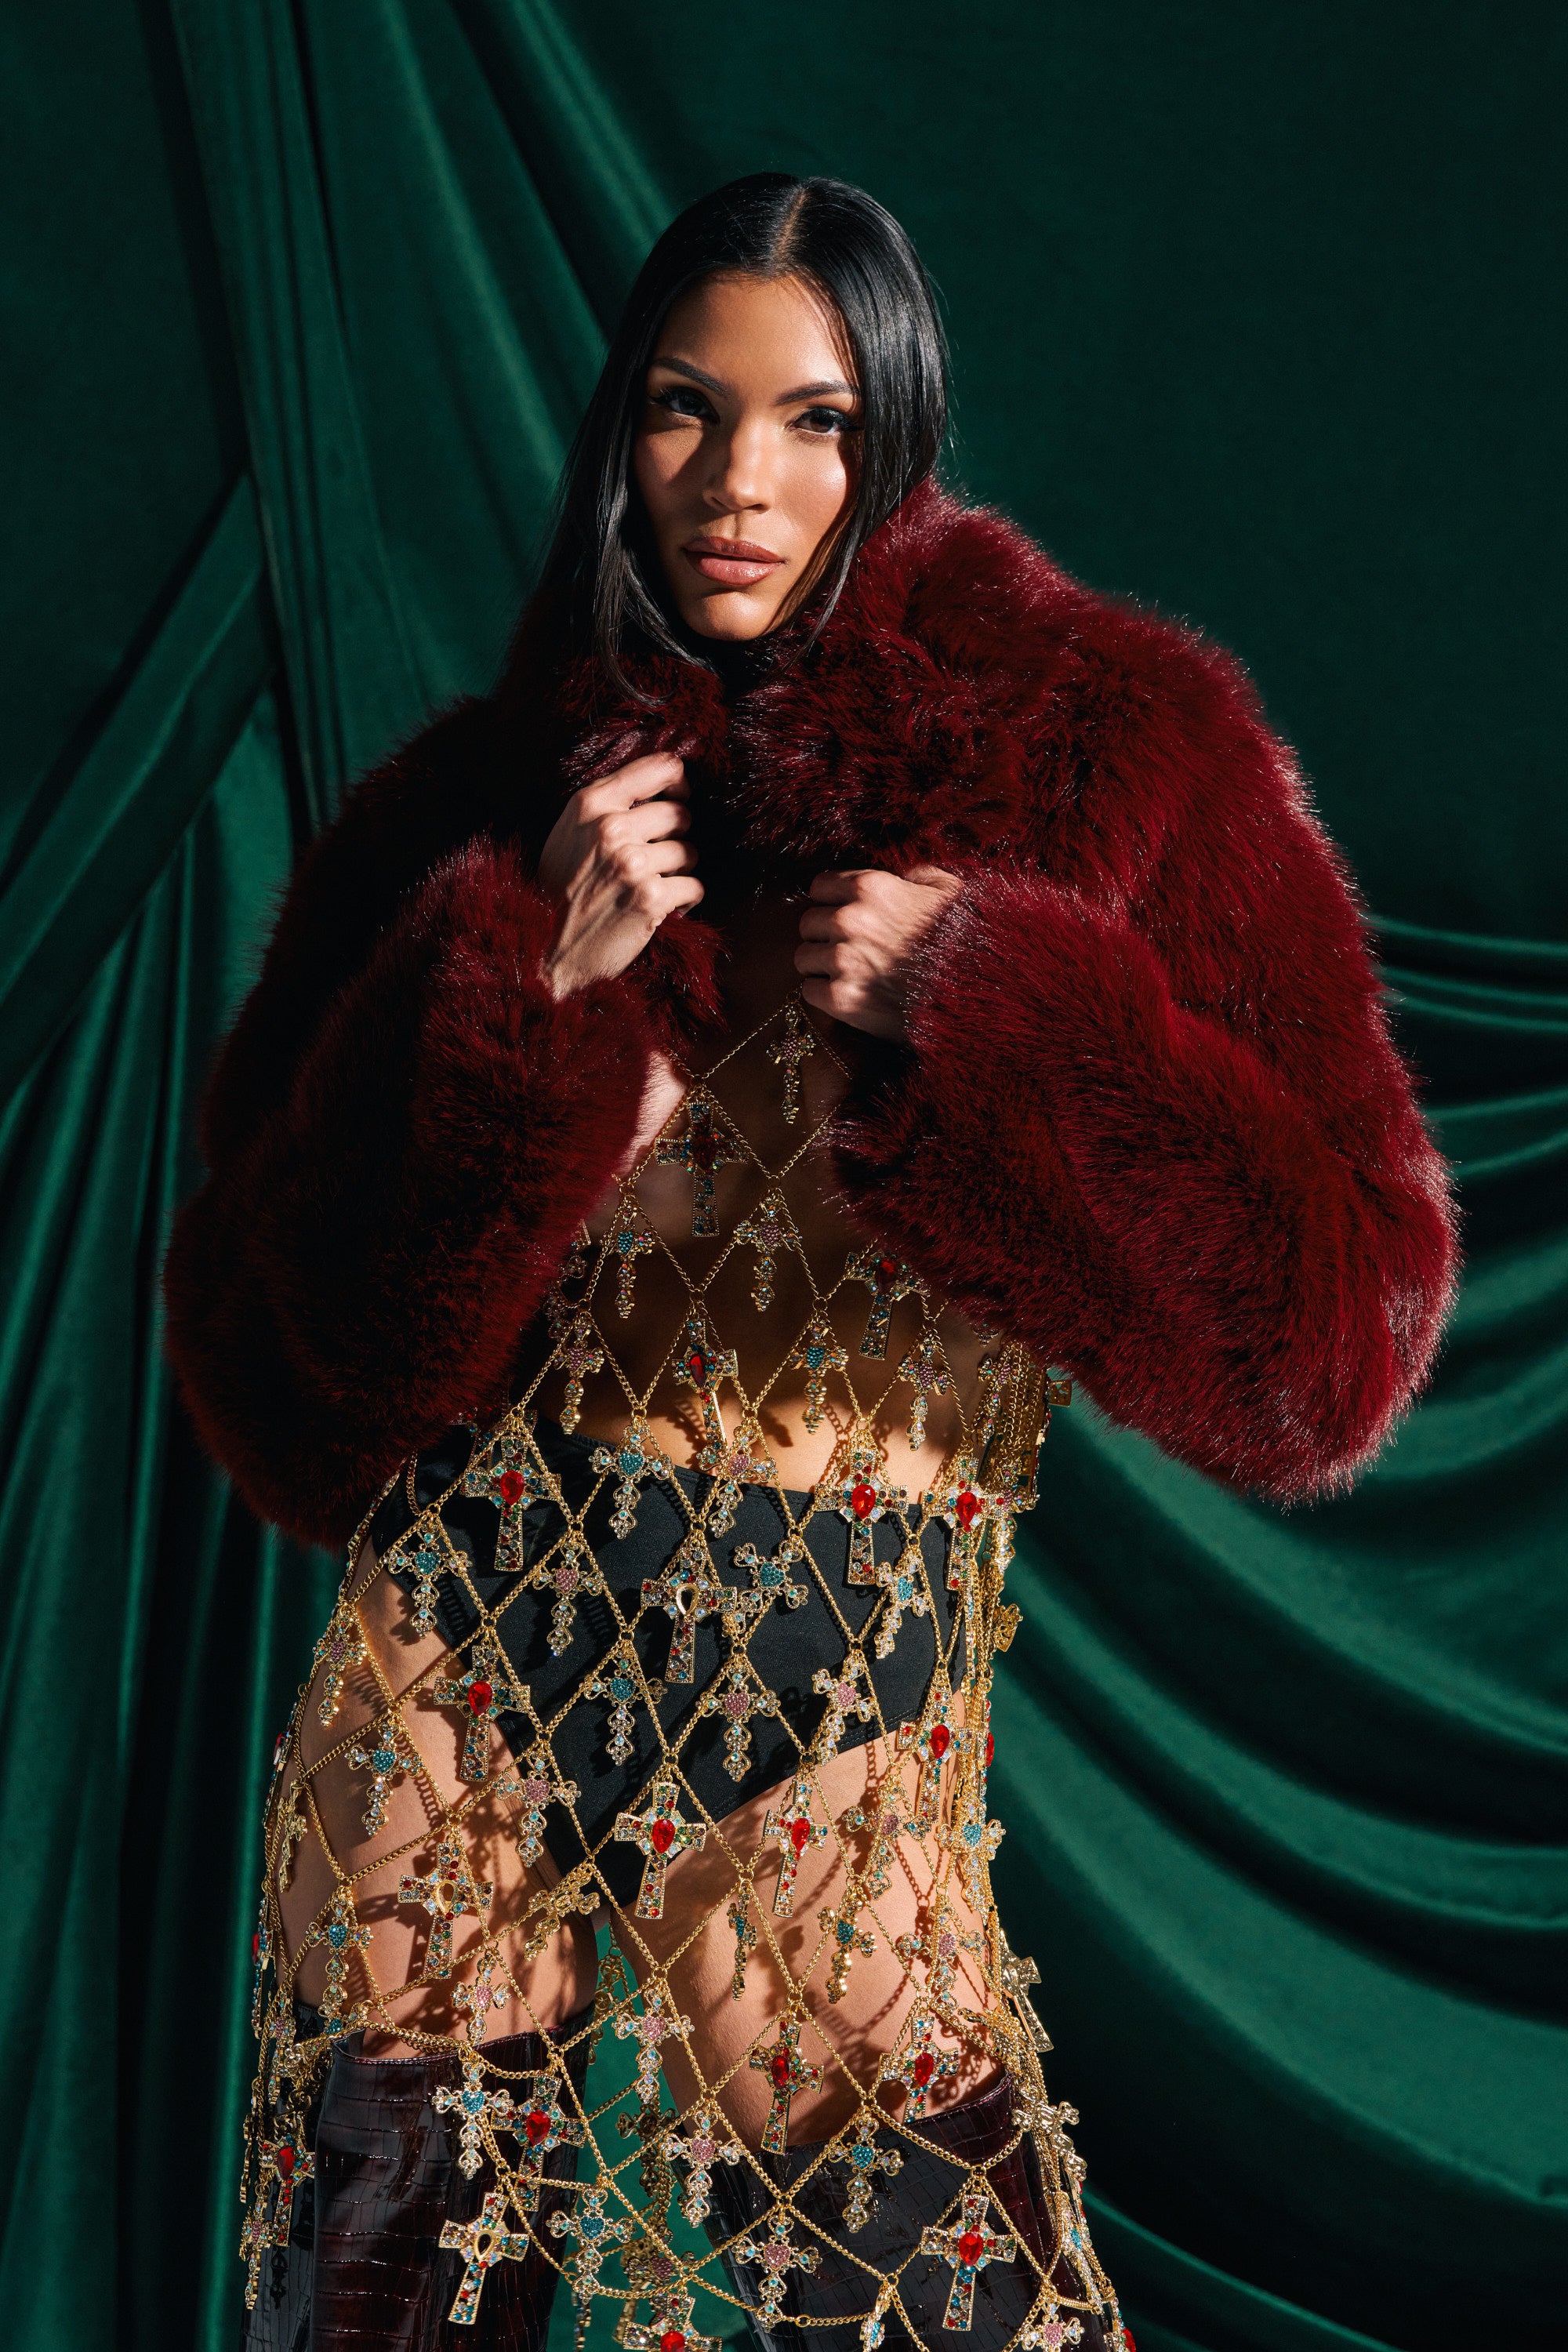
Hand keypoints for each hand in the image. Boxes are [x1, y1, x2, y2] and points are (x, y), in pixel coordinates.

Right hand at [537, 755, 701, 996]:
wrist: (548, 952)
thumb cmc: (560, 891)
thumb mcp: (569, 832)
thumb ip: (606, 803)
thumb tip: (662, 780)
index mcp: (591, 803)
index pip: (663, 767)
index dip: (679, 784)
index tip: (675, 800)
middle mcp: (612, 828)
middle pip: (680, 814)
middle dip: (674, 838)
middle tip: (654, 860)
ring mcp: (632, 864)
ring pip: (690, 852)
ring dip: (678, 872)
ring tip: (651, 886)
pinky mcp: (651, 899)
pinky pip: (694, 887)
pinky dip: (684, 900)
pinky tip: (661, 908)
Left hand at [795, 865, 963, 1041]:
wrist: (978, 992)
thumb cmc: (967, 938)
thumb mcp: (949, 891)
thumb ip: (918, 875)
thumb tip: (903, 876)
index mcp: (870, 887)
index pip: (818, 886)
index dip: (830, 901)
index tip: (841, 914)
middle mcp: (849, 920)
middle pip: (807, 923)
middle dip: (823, 935)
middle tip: (845, 948)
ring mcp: (843, 961)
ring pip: (802, 958)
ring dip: (820, 966)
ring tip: (846, 974)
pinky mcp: (842, 999)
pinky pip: (809, 992)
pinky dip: (823, 995)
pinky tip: (847, 995)